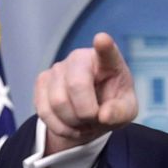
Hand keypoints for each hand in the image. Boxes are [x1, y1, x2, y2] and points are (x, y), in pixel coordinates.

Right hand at [34, 33, 138, 155]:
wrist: (89, 115)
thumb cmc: (111, 107)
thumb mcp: (125, 112)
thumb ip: (120, 113)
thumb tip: (103, 115)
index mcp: (108, 61)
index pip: (106, 51)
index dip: (104, 46)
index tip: (102, 40)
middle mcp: (80, 58)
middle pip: (76, 85)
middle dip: (85, 113)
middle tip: (94, 119)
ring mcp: (58, 67)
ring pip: (58, 102)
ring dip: (72, 123)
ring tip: (83, 123)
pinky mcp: (42, 81)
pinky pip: (44, 111)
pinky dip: (60, 127)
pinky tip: (70, 125)